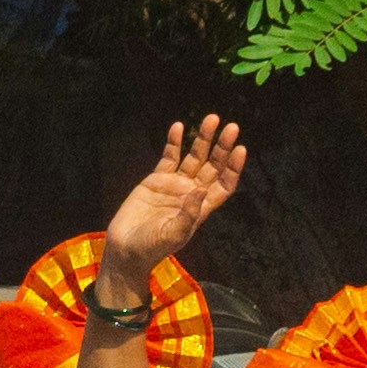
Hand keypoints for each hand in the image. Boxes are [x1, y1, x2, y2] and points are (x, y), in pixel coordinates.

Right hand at [99, 117, 243, 274]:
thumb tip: (201, 190)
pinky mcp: (156, 179)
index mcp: (201, 208)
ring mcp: (175, 184)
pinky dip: (174, 142)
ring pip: (194, 157)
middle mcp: (192, 193)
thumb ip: (189, 214)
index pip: (224, 184)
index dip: (233, 168)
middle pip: (213, 166)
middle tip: (232, 127)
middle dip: (222, 147)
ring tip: (212, 119)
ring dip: (203, 139)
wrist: (126, 248)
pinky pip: (169, 157)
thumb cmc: (152, 248)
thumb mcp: (173, 235)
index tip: (240, 149)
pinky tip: (178, 127)